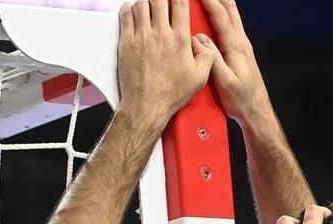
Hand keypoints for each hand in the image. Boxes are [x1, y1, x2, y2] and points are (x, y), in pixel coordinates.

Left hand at [117, 0, 215, 125]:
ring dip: (146, 1)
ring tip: (149, 4)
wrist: (147, 105)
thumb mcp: (200, 78)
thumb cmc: (170, 93)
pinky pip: (126, 17)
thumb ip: (207, 56)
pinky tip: (132, 11)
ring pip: (141, 5)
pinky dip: (128, 9)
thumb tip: (203, 43)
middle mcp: (160, 34)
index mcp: (180, 40)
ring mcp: (142, 37)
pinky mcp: (127, 43)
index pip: (180, 4)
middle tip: (162, 0)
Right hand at [198, 0, 271, 126]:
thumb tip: (199, 39)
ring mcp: (243, 48)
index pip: (221, 15)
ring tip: (208, 0)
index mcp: (236, 47)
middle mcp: (242, 44)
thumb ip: (212, 58)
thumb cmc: (242, 101)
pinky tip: (215, 19)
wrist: (256, 112)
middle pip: (230, 10)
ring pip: (232, 17)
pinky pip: (231, 28)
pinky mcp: (242, 54)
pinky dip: (223, 17)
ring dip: (221, 4)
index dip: (209, 1)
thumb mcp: (224, 81)